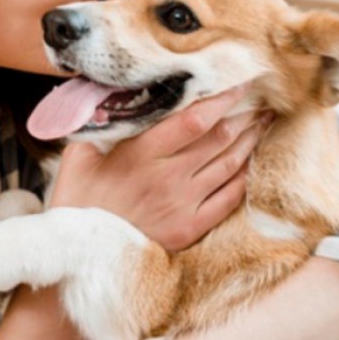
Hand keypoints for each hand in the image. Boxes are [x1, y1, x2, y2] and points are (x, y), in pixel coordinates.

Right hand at [48, 83, 271, 250]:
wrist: (82, 256)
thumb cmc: (76, 201)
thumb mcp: (78, 157)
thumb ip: (97, 126)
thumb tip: (112, 99)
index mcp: (140, 155)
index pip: (193, 120)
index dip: (221, 99)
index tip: (237, 83)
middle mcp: (167, 178)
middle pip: (219, 139)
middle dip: (243, 116)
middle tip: (258, 99)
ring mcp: (182, 205)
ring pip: (230, 165)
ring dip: (249, 141)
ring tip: (261, 123)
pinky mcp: (190, 229)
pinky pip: (229, 199)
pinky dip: (244, 177)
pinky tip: (251, 163)